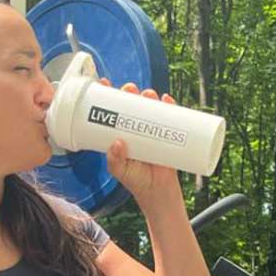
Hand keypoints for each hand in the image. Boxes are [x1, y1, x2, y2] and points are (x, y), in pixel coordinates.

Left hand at [99, 78, 180, 205]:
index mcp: (120, 132)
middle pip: (132, 103)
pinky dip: (171, 107)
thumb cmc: (136, 181)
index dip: (108, 95)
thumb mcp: (120, 171)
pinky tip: (168, 101)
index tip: (104, 83)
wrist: (158, 192)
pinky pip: (171, 116)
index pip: (112, 109)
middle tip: (129, 90)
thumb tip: (117, 143)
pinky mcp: (168, 134)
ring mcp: (152, 130)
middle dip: (130, 92)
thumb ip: (115, 160)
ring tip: (148, 95)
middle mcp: (135, 128)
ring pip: (150, 106)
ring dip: (149, 96)